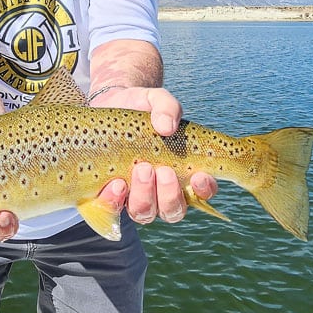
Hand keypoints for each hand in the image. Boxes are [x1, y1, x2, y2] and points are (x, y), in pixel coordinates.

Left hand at [91, 87, 218, 223]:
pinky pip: (112, 210)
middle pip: (173, 211)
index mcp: (183, 172)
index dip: (204, 190)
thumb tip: (167, 127)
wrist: (108, 104)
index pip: (202, 192)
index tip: (199, 175)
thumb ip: (166, 106)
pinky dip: (115, 201)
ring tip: (141, 169)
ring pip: (145, 214)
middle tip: (163, 170)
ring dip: (145, 197)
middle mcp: (161, 191)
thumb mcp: (155, 99)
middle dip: (170, 195)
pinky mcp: (110, 194)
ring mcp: (135, 195)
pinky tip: (116, 184)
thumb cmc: (140, 107)